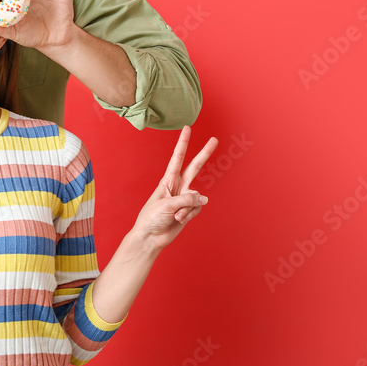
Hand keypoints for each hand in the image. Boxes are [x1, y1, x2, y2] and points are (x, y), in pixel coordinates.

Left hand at [131, 126, 217, 251]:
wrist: (151, 237)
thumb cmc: (151, 218)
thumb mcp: (167, 205)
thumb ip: (187, 199)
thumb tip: (204, 198)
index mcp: (167, 180)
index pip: (177, 158)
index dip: (183, 143)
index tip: (187, 128)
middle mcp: (178, 186)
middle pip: (195, 167)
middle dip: (204, 153)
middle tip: (215, 139)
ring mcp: (185, 198)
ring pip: (197, 197)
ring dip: (187, 209)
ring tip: (174, 216)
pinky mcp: (189, 210)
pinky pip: (197, 209)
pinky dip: (189, 216)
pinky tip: (179, 220)